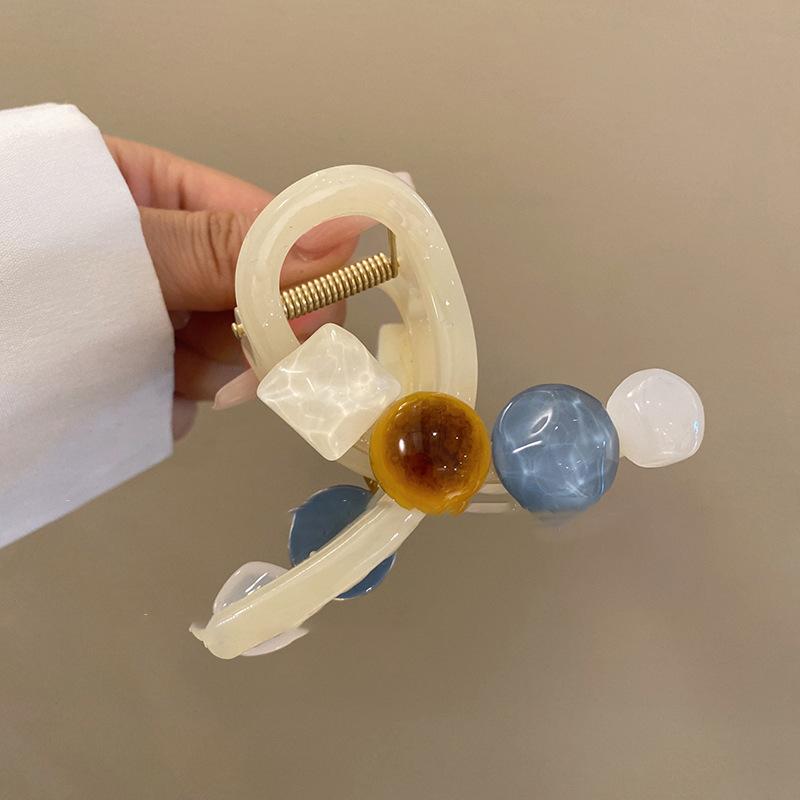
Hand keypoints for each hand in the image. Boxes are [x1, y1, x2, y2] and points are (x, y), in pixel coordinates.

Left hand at [105, 137, 374, 438]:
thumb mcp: (127, 248)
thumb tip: (340, 240)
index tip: (318, 307)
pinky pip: (196, 389)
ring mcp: (163, 316)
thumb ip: (228, 249)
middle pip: (256, 296)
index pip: (263, 227)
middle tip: (224, 344)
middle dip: (247, 328)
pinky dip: (179, 399)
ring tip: (150, 361)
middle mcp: (174, 258)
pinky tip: (146, 388)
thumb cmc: (28, 274)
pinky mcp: (150, 369)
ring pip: (230, 351)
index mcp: (163, 196)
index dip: (301, 267)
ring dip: (204, 369)